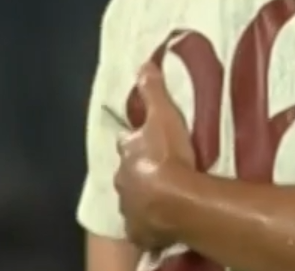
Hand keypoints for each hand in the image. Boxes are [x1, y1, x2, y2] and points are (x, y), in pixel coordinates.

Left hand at [115, 63, 194, 250]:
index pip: (128, 141)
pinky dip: (150, 221)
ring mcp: (128, 207)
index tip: (146, 139)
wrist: (173, 201)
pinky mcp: (139, 231)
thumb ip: (153, 91)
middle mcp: (121, 178)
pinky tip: (162, 219)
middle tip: (159, 168)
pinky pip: (143, 225)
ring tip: (164, 195)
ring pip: (134, 198)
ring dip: (144, 195)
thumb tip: (143, 64)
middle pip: (128, 171)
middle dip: (139, 170)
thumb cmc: (168, 155)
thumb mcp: (164, 115)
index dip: (137, 140)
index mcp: (127, 151)